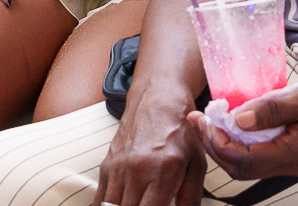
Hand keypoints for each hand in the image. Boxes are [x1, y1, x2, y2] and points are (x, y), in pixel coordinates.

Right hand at [94, 82, 205, 205]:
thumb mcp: (197, 164)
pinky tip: (121, 204)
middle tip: (149, 205)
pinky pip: (100, 197)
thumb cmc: (181, 133)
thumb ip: (191, 197)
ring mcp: (119, 166)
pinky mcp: (107, 164)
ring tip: (136, 203)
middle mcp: (138, 168)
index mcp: (164, 170)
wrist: (158, 102)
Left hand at [192, 81, 297, 181]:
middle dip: (213, 146)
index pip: (242, 159)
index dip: (218, 142)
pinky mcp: (289, 155)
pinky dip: (238, 144)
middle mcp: (288, 165)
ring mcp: (289, 163)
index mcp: (292, 154)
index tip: (205, 119)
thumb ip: (271, 109)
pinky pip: (256, 157)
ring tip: (209, 122)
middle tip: (198, 120)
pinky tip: (232, 124)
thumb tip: (238, 118)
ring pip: (245, 166)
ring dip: (223, 146)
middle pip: (239, 168)